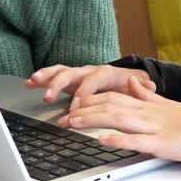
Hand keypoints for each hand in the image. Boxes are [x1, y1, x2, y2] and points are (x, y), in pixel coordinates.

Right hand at [26, 64, 153, 109]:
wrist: (129, 78)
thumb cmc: (131, 87)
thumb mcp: (139, 89)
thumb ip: (142, 89)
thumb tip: (150, 86)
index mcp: (106, 73)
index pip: (92, 82)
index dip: (83, 95)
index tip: (75, 109)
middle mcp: (90, 70)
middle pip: (72, 73)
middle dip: (59, 84)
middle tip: (48, 97)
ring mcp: (79, 74)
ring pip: (61, 71)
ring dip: (47, 77)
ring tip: (33, 82)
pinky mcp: (71, 79)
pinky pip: (55, 75)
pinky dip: (43, 77)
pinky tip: (29, 83)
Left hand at [59, 77, 180, 164]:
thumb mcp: (169, 104)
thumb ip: (148, 95)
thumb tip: (132, 85)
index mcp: (148, 105)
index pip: (113, 97)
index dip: (89, 101)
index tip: (70, 106)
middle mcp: (149, 113)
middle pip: (110, 106)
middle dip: (83, 111)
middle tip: (61, 118)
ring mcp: (156, 127)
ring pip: (119, 119)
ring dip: (93, 120)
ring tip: (73, 123)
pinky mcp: (164, 143)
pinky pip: (138, 141)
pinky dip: (119, 139)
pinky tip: (103, 140)